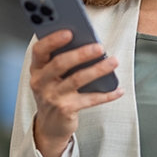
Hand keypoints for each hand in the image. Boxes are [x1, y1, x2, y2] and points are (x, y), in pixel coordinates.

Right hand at [28, 30, 123, 156]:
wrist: (50, 125)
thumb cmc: (54, 93)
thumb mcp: (51, 76)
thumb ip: (62, 59)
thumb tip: (87, 42)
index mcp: (37, 69)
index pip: (40, 50)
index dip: (53, 40)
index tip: (69, 31)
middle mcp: (41, 82)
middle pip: (60, 63)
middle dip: (81, 53)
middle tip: (99, 47)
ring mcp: (52, 97)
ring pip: (77, 79)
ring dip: (98, 69)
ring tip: (113, 62)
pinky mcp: (66, 110)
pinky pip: (90, 100)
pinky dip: (106, 95)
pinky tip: (118, 90)